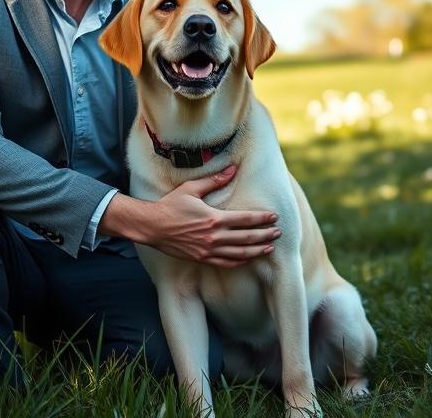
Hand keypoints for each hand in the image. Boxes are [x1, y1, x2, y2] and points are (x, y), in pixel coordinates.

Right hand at [102, 165, 280, 267]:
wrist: (152, 226)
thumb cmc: (171, 205)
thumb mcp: (192, 189)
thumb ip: (215, 180)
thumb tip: (233, 169)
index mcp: (214, 218)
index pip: (245, 219)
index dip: (262, 219)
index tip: (274, 217)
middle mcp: (214, 237)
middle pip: (247, 238)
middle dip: (265, 235)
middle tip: (278, 233)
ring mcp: (208, 250)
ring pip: (239, 253)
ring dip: (256, 250)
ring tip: (270, 248)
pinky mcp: (202, 259)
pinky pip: (226, 263)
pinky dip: (239, 261)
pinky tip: (248, 258)